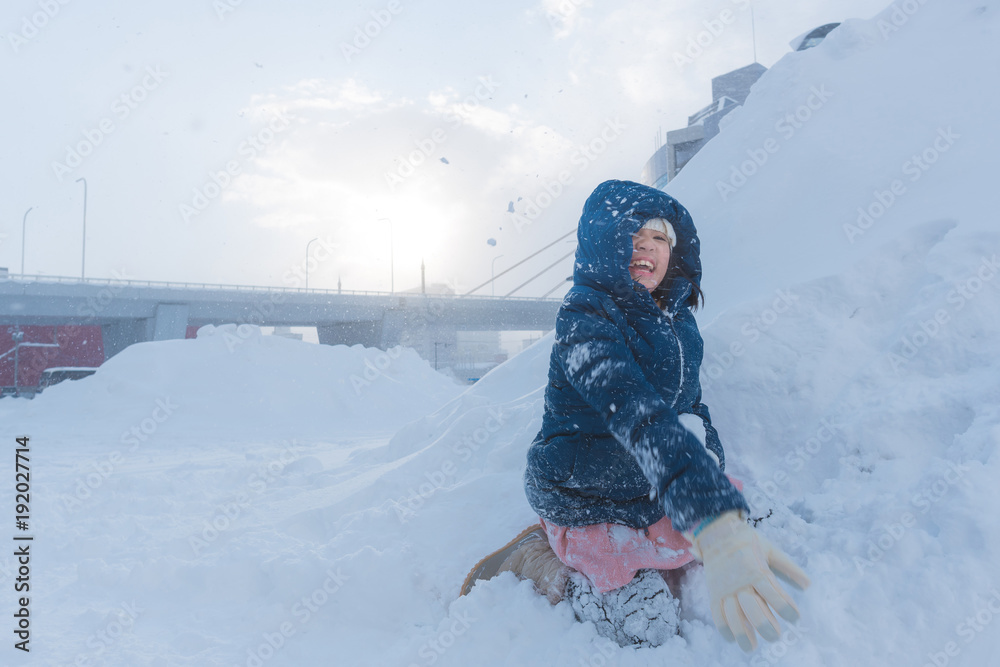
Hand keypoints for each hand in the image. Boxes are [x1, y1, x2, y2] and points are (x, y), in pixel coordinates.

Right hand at [688, 511, 809, 651]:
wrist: (716, 533)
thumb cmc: (747, 541)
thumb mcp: (770, 549)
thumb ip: (788, 568)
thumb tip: (808, 586)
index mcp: (756, 569)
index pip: (772, 592)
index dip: (785, 607)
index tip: (795, 619)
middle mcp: (740, 581)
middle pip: (751, 608)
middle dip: (764, 625)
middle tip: (775, 637)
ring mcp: (725, 588)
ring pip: (732, 614)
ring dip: (742, 633)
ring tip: (751, 647)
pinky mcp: (714, 592)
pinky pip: (717, 613)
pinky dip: (723, 628)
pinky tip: (732, 639)